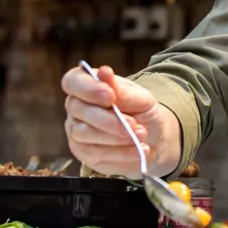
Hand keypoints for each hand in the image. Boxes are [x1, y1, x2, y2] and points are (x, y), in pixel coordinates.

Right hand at [62, 64, 180, 178]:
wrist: (154, 136)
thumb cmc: (142, 111)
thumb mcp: (140, 98)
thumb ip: (122, 90)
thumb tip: (104, 72)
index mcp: (87, 85)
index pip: (73, 82)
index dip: (88, 88)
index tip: (110, 96)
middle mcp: (76, 108)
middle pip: (78, 110)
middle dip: (108, 119)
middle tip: (134, 124)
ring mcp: (77, 132)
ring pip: (85, 134)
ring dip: (116, 137)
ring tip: (142, 135)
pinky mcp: (84, 154)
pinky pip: (97, 155)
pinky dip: (121, 153)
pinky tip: (139, 150)